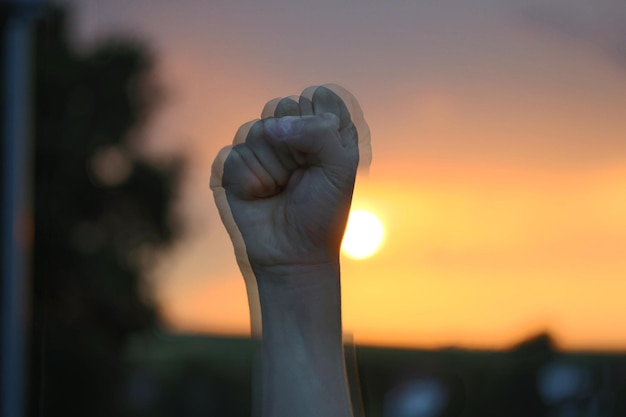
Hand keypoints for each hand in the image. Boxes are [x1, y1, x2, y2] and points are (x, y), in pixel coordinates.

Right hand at [211, 86, 360, 274]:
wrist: (293, 254)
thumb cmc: (322, 211)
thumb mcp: (340, 166)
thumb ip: (318, 131)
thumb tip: (272, 126)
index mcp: (320, 129)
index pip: (318, 96)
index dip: (322, 123)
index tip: (327, 157)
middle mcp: (289, 133)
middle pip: (284, 106)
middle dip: (297, 143)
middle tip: (303, 175)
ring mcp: (259, 148)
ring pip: (258, 129)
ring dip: (275, 164)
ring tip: (281, 188)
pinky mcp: (234, 164)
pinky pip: (236, 153)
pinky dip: (252, 178)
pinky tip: (260, 195)